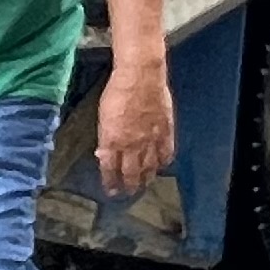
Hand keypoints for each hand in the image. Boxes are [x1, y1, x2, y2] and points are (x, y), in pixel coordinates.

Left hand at [96, 63, 175, 196]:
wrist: (141, 76)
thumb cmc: (117, 91)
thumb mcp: (102, 116)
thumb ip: (105, 137)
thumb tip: (103, 153)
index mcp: (112, 141)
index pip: (110, 169)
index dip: (110, 182)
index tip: (111, 191)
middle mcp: (132, 145)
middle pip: (131, 172)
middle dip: (129, 185)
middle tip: (128, 193)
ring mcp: (150, 139)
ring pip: (149, 167)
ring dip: (146, 178)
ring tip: (145, 184)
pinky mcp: (165, 131)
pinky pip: (166, 152)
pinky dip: (164, 161)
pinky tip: (162, 166)